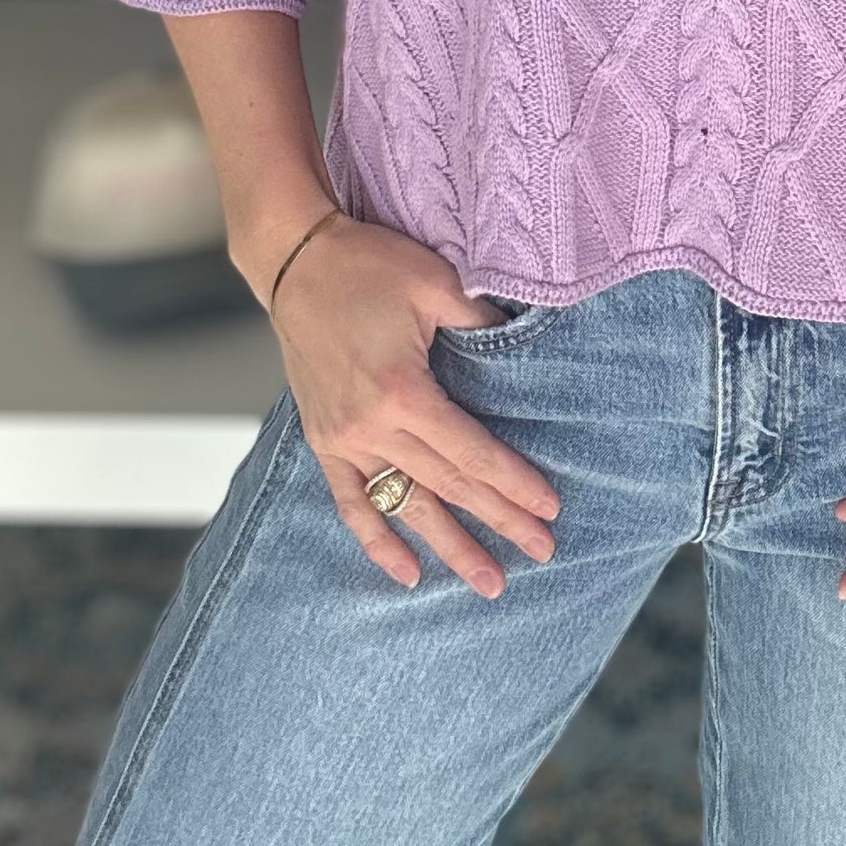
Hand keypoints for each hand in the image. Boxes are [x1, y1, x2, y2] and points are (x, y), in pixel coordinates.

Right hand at [268, 215, 560, 597]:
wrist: (296, 262)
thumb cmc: (368, 266)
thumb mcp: (435, 283)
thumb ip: (480, 324)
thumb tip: (523, 346)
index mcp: (403, 391)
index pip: (471, 452)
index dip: (512, 483)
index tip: (549, 510)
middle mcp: (372, 427)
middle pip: (447, 486)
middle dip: (498, 522)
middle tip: (541, 553)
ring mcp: (343, 440)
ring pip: (405, 506)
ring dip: (449, 548)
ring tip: (489, 583)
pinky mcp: (323, 441)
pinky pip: (351, 503)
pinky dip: (377, 542)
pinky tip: (406, 574)